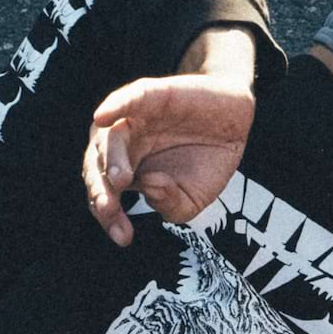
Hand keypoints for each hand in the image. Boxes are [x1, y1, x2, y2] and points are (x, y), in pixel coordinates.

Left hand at [84, 30, 255, 245]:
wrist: (235, 122)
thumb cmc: (207, 162)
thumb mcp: (193, 199)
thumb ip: (170, 205)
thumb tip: (148, 189)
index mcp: (126, 173)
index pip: (105, 195)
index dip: (109, 217)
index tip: (124, 237)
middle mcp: (122, 147)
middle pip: (97, 169)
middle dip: (101, 193)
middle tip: (110, 210)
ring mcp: (134, 120)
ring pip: (108, 138)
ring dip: (110, 159)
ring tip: (120, 180)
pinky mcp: (152, 96)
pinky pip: (129, 99)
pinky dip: (115, 106)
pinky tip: (103, 117)